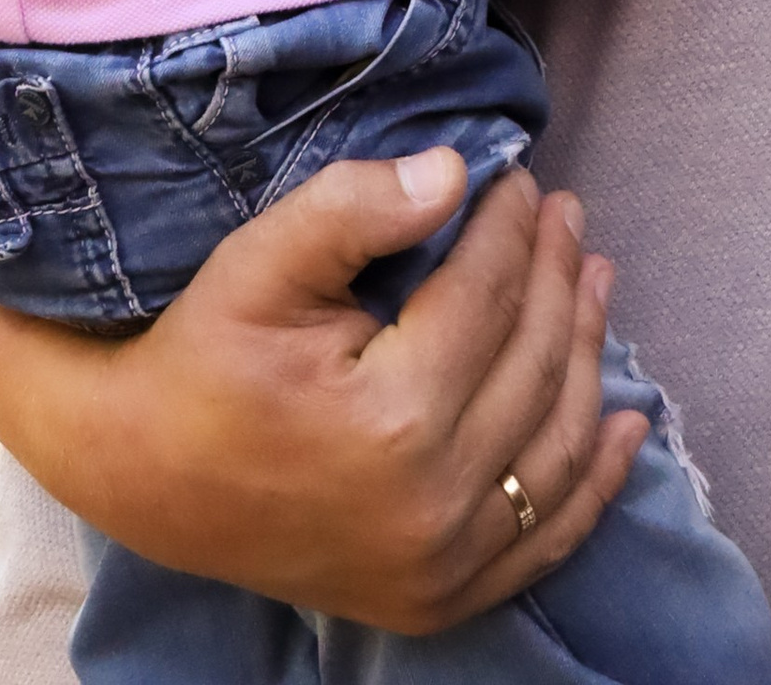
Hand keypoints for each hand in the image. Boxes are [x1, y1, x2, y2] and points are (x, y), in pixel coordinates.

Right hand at [6, 152, 642, 630]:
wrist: (143, 476)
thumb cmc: (201, 356)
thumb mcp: (258, 260)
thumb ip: (356, 206)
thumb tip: (456, 172)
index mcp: (392, 417)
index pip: (490, 294)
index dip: (514, 224)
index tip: (521, 179)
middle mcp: (430, 501)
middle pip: (534, 361)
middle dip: (559, 274)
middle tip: (567, 214)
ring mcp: (439, 563)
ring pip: (555, 443)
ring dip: (591, 354)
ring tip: (597, 279)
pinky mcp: (434, 599)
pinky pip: (542, 539)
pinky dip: (593, 482)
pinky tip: (628, 427)